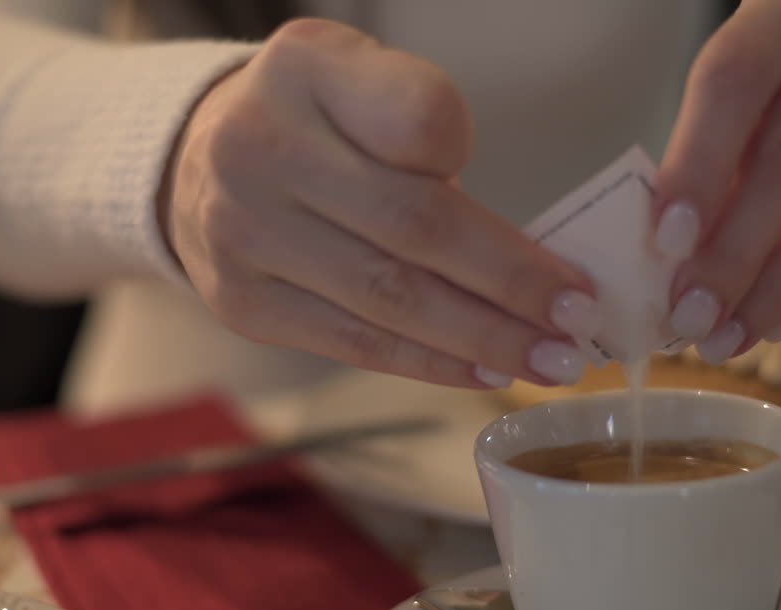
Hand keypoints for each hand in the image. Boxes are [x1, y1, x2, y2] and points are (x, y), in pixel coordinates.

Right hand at [164, 19, 597, 387]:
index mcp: (303, 69)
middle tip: (580, 317)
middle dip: (511, 281)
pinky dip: (430, 362)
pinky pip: (355, 343)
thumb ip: (423, 120)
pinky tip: (484, 370)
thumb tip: (521, 242)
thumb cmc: (314, 122)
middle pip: (413, 226)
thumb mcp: (362, 78)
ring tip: (551, 358)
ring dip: (483, 336)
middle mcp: (259, 147)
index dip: (472, 160)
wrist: (199, 163)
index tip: (522, 193)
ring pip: (388, 299)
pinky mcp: (244, 304)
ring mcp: (242, 234)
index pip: (416, 118)